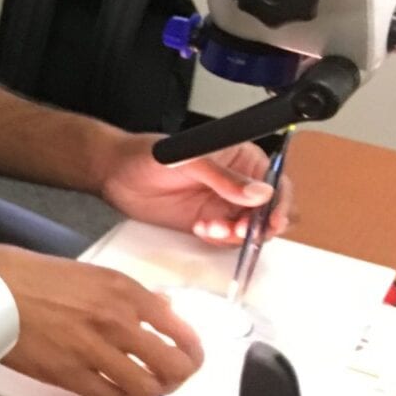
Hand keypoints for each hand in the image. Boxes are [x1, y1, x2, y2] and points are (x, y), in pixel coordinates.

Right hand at [0, 240, 202, 395]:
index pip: (181, 330)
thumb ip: (129, 293)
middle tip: (166, 378)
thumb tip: (164, 307)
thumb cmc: (30, 275)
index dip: (191, 350)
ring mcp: (93, 349)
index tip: (187, 356)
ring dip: (145, 392)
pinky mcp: (68, 373)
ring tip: (136, 387)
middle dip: (176, 377)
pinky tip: (104, 388)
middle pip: (173, 366)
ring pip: (144, 388)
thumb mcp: (88, 272)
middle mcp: (116, 319)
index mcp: (123, 290)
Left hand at [98, 131, 291, 245]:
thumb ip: (224, 178)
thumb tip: (260, 193)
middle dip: (261, 225)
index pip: (276, 183)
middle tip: (241, 230)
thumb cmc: (148, 155)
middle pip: (269, 211)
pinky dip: (220, 240)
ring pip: (250, 229)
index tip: (273, 219)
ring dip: (238, 234)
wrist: (115, 174)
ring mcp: (224, 205)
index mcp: (243, 159)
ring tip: (213, 228)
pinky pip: (227, 239)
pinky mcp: (208, 223)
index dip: (280, 203)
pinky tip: (202, 229)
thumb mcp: (189, 160)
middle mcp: (238, 184)